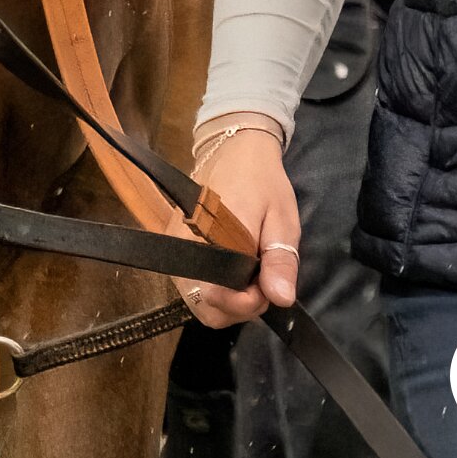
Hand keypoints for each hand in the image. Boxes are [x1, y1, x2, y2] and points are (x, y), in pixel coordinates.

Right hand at [177, 126, 299, 327]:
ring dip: (228, 301)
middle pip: (207, 309)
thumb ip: (280, 260)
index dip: (248, 304)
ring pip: (199, 301)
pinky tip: (235, 270)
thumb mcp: (282, 218)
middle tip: (262, 282)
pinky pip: (192, 286)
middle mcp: (186, 249)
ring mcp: (176, 249)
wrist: (233, 148)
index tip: (268, 286)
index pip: (218, 300)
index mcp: (214, 241)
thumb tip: (281, 300)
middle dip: (239, 308)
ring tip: (251, 276)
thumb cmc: (261, 181)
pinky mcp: (174, 246)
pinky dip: (216, 290)